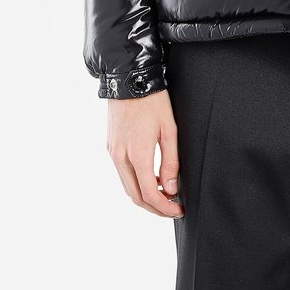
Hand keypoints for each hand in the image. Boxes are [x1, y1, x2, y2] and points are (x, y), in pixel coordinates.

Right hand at [106, 89, 183, 217]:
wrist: (128, 79)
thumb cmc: (153, 101)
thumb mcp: (169, 129)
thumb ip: (170, 162)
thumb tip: (171, 189)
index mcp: (137, 154)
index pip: (149, 194)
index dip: (165, 207)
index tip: (178, 210)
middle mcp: (120, 157)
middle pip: (135, 196)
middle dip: (155, 207)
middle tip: (172, 208)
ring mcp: (113, 152)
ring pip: (127, 186)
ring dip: (145, 195)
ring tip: (165, 194)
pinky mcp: (110, 146)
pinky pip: (122, 173)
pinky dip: (136, 182)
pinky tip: (151, 177)